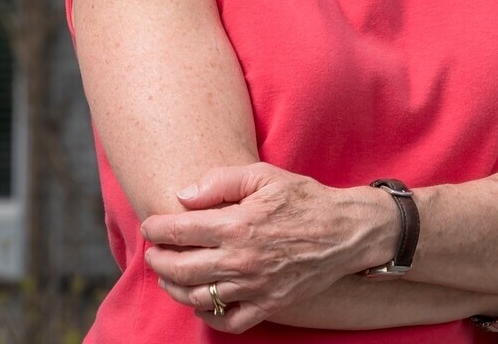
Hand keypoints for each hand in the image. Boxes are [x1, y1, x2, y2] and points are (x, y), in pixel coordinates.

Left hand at [140, 162, 393, 332]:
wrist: (347, 230)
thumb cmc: (306, 200)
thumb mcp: (266, 176)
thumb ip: (222, 180)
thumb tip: (183, 196)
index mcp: (238, 225)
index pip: (179, 231)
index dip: (156, 229)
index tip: (150, 226)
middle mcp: (241, 259)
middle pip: (179, 268)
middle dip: (158, 260)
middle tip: (154, 252)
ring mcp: (254, 286)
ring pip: (196, 297)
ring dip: (174, 287)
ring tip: (170, 275)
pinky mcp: (268, 304)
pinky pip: (228, 321)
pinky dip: (208, 316)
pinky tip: (202, 302)